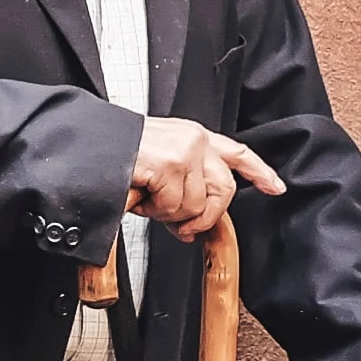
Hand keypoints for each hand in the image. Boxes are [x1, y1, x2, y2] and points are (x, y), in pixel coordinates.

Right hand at [127, 117, 284, 242]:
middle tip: (178, 224)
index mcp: (192, 137)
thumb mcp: (158, 164)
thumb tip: (195, 222)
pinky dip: (153, 211)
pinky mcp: (171, 164)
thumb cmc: (115, 158)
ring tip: (147, 199)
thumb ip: (185, 182)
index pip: (236, 153)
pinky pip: (175, 207)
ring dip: (169, 213)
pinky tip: (139, 196)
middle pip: (224, 191)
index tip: (275, 187)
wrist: (86, 147)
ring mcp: (185, 150)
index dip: (259, 172)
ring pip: (197, 205)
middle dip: (203, 217)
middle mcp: (194, 139)